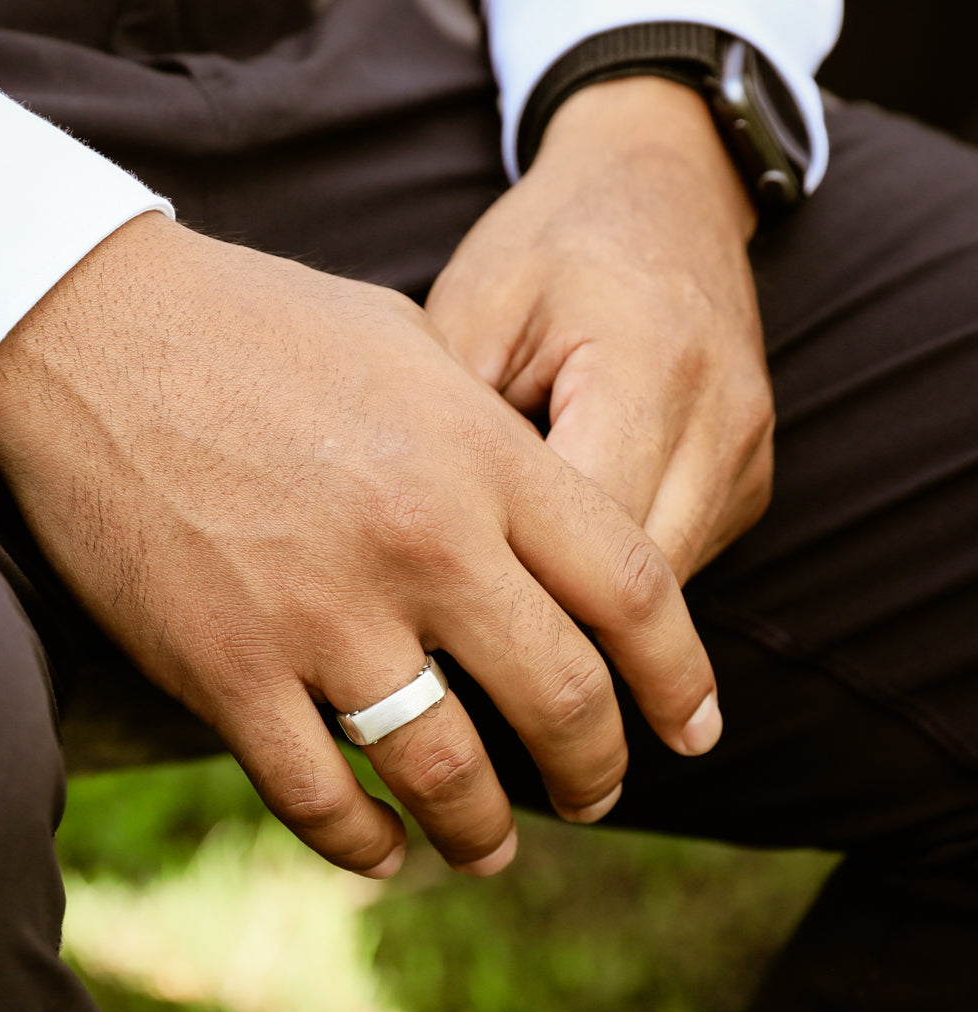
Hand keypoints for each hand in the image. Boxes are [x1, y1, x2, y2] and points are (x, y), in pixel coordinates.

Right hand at [0, 212, 720, 878]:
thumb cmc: (257, 325)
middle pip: (560, 697)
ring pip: (442, 769)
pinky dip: (358, 842)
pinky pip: (314, 794)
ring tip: (492, 849)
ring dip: (482, 828)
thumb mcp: (409, 348)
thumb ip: (488, 442)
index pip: (634, 590)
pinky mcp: (225, 667)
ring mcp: (321, 614)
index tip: (695, 729)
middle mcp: (421, 543)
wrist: (92, 326)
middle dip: (595, 770)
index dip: (681, 676)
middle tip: (598, 796)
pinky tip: (383, 851)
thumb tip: (537, 524)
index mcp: (481, 457)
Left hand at [426, 77, 772, 582]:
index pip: (589, 539)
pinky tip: (559, 565)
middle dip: (555, 627)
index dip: (515, 597)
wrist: (659, 186)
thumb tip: (430, 563)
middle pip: (641, 586)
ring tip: (507, 617)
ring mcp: (748, 453)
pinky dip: (620, 581)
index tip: (445, 629)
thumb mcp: (471, 319)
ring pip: (668, 592)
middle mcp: (721, 421)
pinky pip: (682, 560)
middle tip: (467, 656)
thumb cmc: (547, 248)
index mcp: (648, 370)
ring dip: (591, 613)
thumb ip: (460, 441)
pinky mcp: (750, 477)